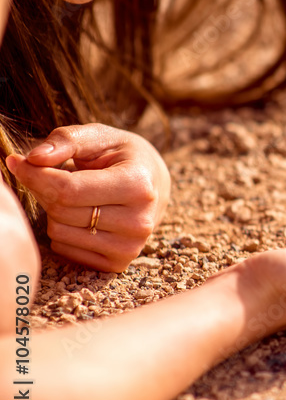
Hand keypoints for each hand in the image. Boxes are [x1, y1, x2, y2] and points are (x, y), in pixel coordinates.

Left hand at [5, 124, 170, 271]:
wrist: (154, 184)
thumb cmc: (121, 156)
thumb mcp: (98, 136)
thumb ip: (65, 141)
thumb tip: (33, 159)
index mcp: (138, 186)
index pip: (68, 189)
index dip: (35, 174)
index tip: (18, 161)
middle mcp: (139, 221)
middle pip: (61, 210)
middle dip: (47, 190)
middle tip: (55, 174)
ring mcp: (130, 247)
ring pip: (59, 232)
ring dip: (56, 211)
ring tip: (77, 195)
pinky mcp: (118, 263)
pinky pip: (64, 249)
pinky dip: (64, 231)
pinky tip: (83, 215)